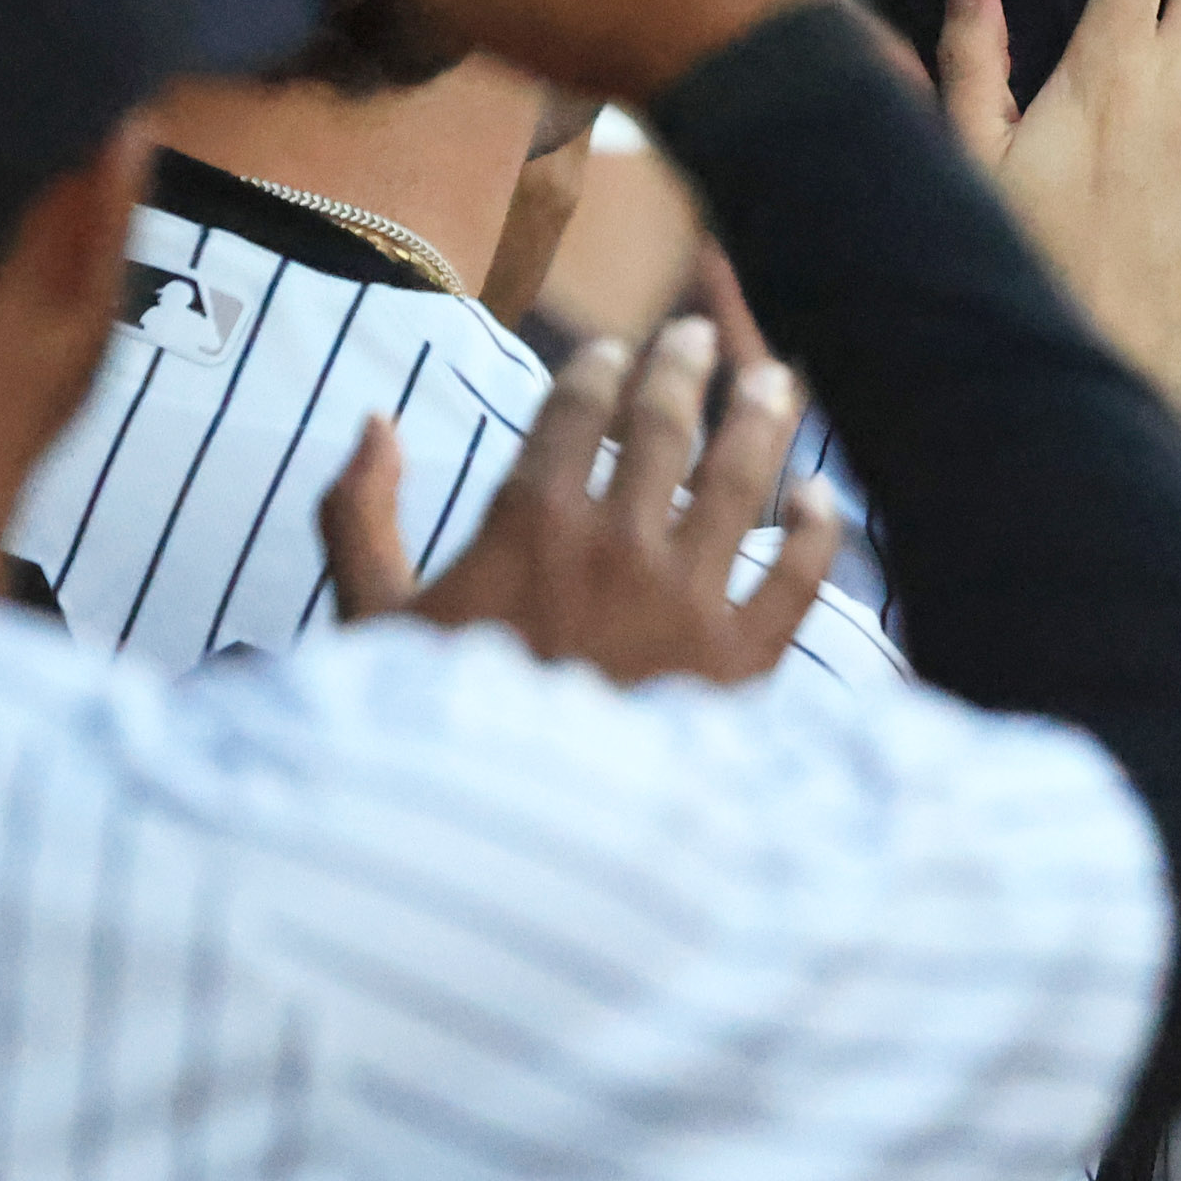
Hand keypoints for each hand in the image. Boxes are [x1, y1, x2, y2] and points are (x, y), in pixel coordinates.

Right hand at [315, 324, 845, 688]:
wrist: (515, 843)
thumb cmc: (429, 734)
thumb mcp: (368, 621)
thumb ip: (359, 517)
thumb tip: (372, 425)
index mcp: (531, 524)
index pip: (577, 415)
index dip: (598, 372)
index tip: (611, 352)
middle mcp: (619, 545)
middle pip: (667, 429)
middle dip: (684, 371)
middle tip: (700, 338)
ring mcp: (688, 602)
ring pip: (742, 483)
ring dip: (760, 421)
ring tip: (774, 385)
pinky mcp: (741, 666)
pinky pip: (798, 581)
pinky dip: (817, 533)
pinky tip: (821, 500)